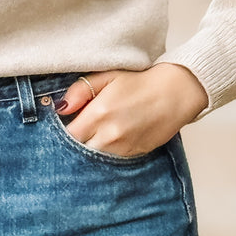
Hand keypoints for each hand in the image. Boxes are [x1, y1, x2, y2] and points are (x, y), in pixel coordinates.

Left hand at [56, 63, 207, 156]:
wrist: (175, 93)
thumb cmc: (140, 82)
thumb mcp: (107, 76)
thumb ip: (80, 91)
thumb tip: (60, 108)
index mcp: (100, 113)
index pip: (68, 134)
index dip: (63, 130)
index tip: (66, 124)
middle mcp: (110, 134)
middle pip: (79, 150)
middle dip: (76, 142)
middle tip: (79, 130)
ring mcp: (123, 147)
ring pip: (95, 157)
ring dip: (91, 148)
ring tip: (97, 132)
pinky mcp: (135, 154)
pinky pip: (112, 159)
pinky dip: (107, 151)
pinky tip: (111, 138)